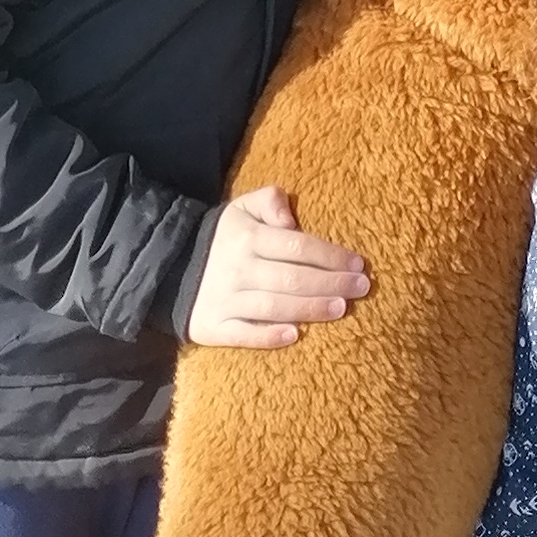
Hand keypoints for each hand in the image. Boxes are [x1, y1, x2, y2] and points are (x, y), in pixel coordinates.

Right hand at [187, 188, 369, 345]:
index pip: (298, 246)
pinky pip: (242, 334)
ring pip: (273, 306)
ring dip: (309, 309)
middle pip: (292, 278)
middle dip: (331, 283)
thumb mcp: (243, 207)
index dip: (330, 256)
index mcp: (249, 237)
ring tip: (341, 309)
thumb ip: (270, 200)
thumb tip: (291, 218)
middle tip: (362, 289)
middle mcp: (238, 268)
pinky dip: (267, 337)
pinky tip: (295, 336)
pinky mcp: (213, 326)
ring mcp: (225, 299)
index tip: (359, 265)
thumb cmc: (226, 238)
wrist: (174, 268)